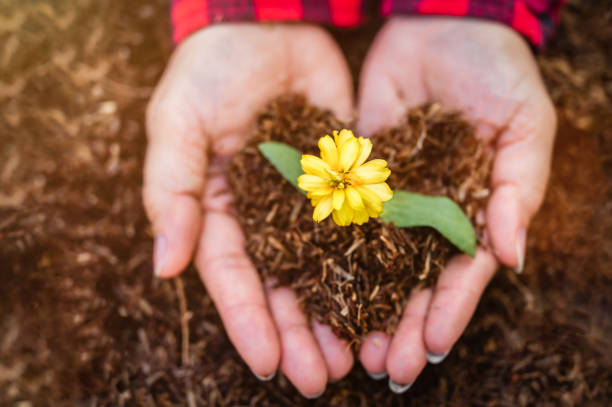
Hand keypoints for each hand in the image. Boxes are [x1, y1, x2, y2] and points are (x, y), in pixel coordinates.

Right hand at [144, 24, 354, 396]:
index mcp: (217, 210)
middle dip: (297, 335)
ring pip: (323, 270)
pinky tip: (388, 299)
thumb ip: (171, 191)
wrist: (267, 24)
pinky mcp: (345, 182)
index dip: (247, 322)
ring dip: (336, 315)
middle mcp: (263, 217)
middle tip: (318, 379)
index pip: (231, 278)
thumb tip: (164, 266)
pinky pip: (359, 229)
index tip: (266, 364)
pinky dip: (372, 267)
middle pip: (280, 287)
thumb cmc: (210, 70)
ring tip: (355, 358)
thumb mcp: (178, 124)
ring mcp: (306, 203)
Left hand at [356, 18, 555, 390]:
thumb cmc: (497, 71)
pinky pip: (340, 216)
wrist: (441, 24)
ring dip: (361, 304)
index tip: (429, 348)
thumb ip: (519, 189)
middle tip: (380, 367)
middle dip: (399, 324)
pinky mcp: (355, 173)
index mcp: (474, 210)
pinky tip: (313, 285)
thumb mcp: (526, 125)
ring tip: (346, 346)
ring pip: (372, 261)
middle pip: (413, 280)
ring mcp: (390, 196)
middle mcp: (429, 212)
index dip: (448, 311)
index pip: (461, 274)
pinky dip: (328, 252)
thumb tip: (511, 258)